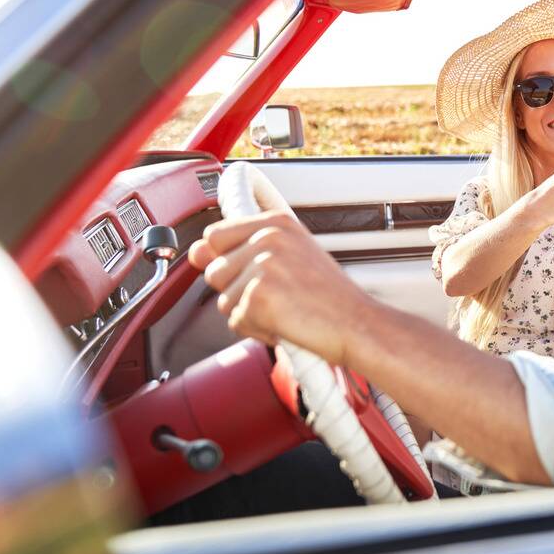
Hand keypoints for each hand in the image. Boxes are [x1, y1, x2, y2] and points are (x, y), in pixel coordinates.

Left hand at [188, 210, 367, 366]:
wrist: (358, 324)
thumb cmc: (332, 297)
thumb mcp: (291, 258)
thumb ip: (242, 249)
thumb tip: (194, 251)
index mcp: (276, 223)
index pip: (216, 235)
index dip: (225, 260)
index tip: (246, 272)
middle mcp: (267, 238)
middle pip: (214, 269)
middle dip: (238, 290)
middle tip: (277, 296)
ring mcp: (262, 266)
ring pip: (223, 298)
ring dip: (248, 313)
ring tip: (284, 310)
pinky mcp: (258, 296)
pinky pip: (236, 321)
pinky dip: (258, 330)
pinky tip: (285, 323)